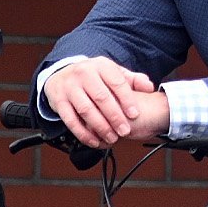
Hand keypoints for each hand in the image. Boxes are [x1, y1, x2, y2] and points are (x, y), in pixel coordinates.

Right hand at [50, 56, 168, 147]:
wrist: (60, 75)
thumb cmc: (93, 77)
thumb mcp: (112, 73)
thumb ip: (132, 80)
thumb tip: (149, 87)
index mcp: (100, 65)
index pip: (116, 82)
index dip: (126, 99)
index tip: (134, 114)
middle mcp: (83, 74)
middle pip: (101, 97)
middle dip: (114, 116)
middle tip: (124, 131)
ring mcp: (69, 87)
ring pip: (86, 109)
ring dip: (100, 127)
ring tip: (112, 138)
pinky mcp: (58, 101)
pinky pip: (70, 120)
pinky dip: (82, 133)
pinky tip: (94, 141)